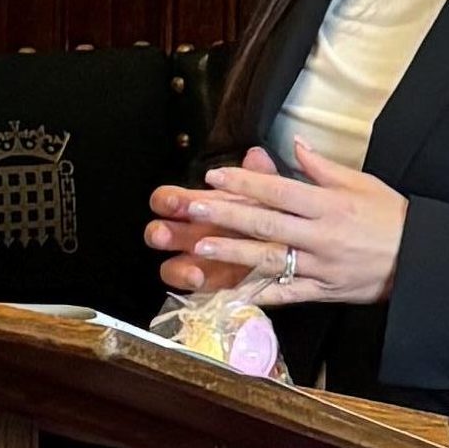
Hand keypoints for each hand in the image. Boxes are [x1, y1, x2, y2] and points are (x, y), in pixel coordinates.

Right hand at [147, 145, 279, 293]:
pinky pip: (196, 292)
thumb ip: (261, 176)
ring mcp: (197, 263)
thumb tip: (257, 155)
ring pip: (171, 267)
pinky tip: (208, 287)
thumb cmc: (269, 215)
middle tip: (163, 235)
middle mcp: (191, 234)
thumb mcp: (268, 194)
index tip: (175, 202)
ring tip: (193, 272)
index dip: (167, 200)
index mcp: (198, 206)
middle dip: (160, 233)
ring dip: (177, 268)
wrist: (288, 249)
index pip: (170, 199)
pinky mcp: (210, 286)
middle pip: (161, 233)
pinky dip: (200, 290)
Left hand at [150, 138, 406, 306]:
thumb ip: (323, 168)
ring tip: (201, 247)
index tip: (216, 176)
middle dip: (227, 214)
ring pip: (271, 260)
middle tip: (194, 207)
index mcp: (330, 204)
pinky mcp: (325, 290)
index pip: (279, 191)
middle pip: (267, 223)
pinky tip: (234, 292)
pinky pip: (288, 294)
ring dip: (233, 254)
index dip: (245, 183)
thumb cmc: (393, 217)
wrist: (422, 259)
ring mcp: (322, 266)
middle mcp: (322, 235)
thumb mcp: (362, 183)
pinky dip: (261, 294)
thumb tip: (295, 145)